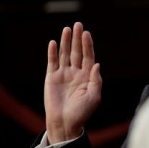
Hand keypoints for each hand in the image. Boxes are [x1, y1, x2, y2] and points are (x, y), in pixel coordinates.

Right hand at [44, 22, 101, 142]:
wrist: (66, 122)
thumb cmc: (82, 112)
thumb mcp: (94, 97)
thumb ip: (96, 80)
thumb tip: (97, 64)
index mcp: (88, 76)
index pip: (89, 57)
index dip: (88, 45)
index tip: (87, 34)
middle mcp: (76, 73)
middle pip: (77, 52)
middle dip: (78, 39)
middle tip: (78, 25)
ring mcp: (64, 74)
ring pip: (65, 54)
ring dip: (65, 42)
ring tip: (67, 29)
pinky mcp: (52, 77)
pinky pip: (52, 62)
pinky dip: (52, 52)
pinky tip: (53, 43)